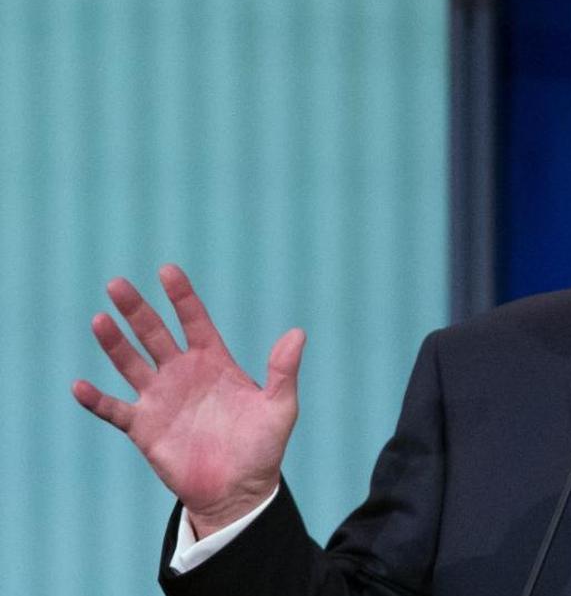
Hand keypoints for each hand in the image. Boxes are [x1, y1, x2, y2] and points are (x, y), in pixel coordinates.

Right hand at [72, 264, 305, 537]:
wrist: (238, 491)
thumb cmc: (262, 447)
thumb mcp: (280, 408)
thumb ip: (284, 371)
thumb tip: (298, 333)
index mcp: (214, 362)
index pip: (195, 321)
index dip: (182, 297)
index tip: (168, 271)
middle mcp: (182, 374)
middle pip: (155, 334)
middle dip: (137, 310)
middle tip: (118, 284)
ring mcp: (160, 399)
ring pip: (130, 364)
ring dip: (114, 344)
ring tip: (100, 320)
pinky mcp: (143, 427)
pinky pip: (114, 410)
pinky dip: (97, 400)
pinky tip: (80, 386)